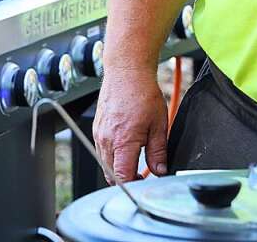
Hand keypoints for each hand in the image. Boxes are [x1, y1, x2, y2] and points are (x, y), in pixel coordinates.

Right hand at [93, 66, 167, 183]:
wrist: (127, 71)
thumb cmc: (142, 92)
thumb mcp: (158, 124)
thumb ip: (158, 151)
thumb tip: (160, 171)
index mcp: (123, 141)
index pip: (123, 177)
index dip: (134, 185)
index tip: (144, 183)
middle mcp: (106, 140)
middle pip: (111, 174)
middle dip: (126, 178)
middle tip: (141, 174)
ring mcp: (99, 134)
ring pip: (105, 164)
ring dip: (117, 168)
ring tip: (134, 159)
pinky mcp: (96, 129)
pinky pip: (101, 151)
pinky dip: (111, 156)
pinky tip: (123, 147)